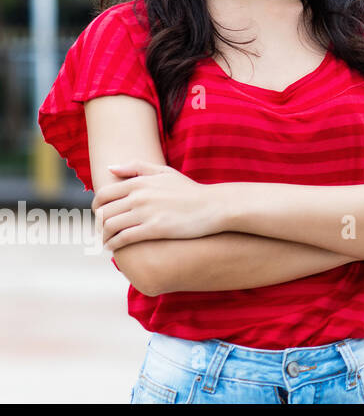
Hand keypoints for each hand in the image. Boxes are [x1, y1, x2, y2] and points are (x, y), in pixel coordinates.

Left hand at [91, 161, 224, 251]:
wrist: (214, 206)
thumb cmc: (190, 191)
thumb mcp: (165, 172)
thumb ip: (137, 167)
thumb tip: (110, 168)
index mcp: (140, 182)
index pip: (104, 194)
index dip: (96, 207)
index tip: (99, 214)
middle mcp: (139, 196)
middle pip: (104, 212)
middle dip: (99, 224)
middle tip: (102, 231)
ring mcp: (146, 213)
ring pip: (110, 226)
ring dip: (104, 236)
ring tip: (107, 241)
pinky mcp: (154, 229)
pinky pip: (123, 238)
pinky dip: (113, 245)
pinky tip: (113, 248)